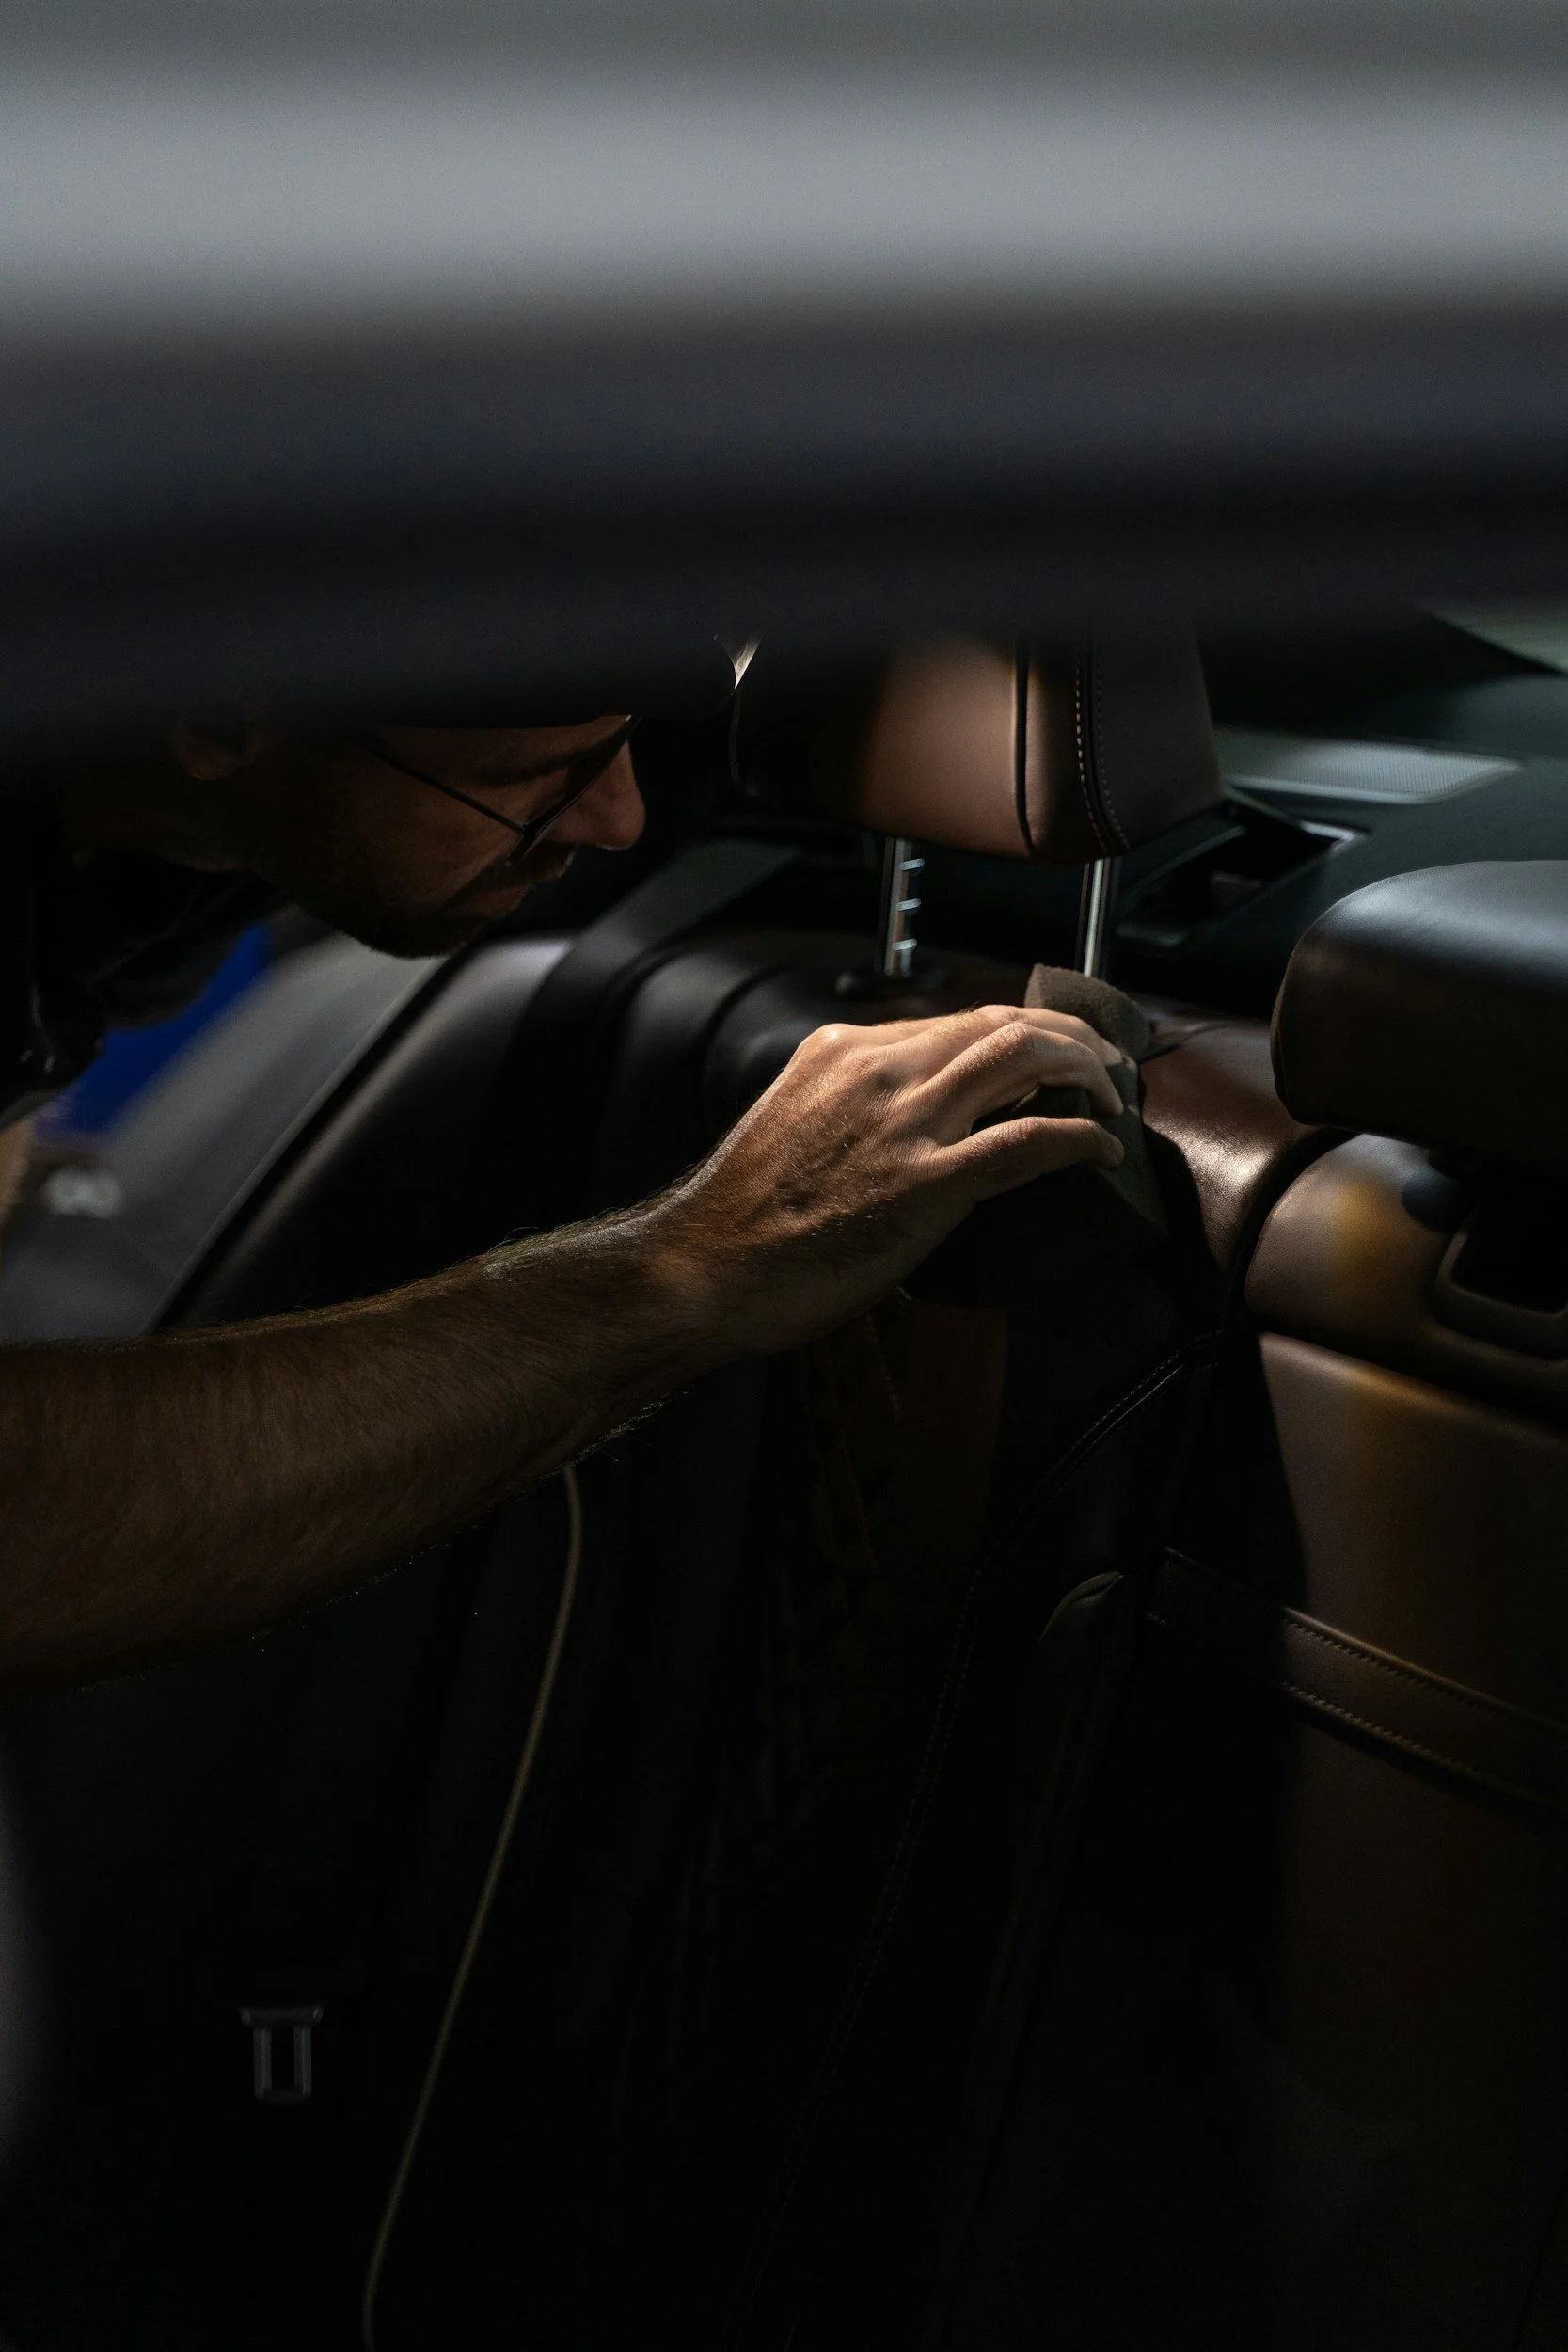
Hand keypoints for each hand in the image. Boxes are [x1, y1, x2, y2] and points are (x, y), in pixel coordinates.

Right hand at [650, 1003, 1127, 1355]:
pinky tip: (1103, 1147)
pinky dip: (1078, 1135)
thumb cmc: (745, 1217)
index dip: (1021, 1030)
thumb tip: (905, 1114)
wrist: (705, 1270)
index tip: (1052, 1051)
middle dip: (1069, 1036)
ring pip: (1022, 1058)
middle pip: (1001, 1023)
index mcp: (844, 1051)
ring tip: (1114, 1096)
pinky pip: (1026, 1141)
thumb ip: (850, 1101)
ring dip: (1085, 1070)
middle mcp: (878, 1070)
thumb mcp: (794, 1122)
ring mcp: (904, 1124)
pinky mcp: (924, 1184)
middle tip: (1107, 1064)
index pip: (957, 1019)